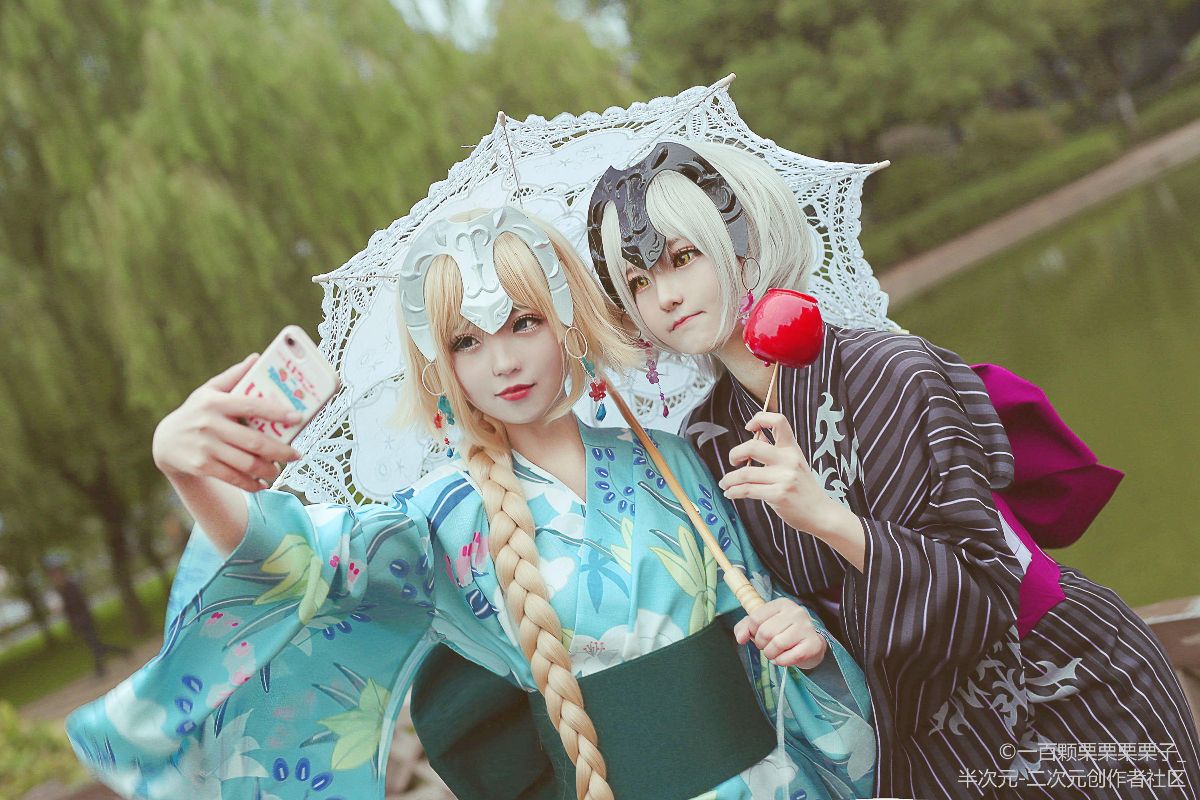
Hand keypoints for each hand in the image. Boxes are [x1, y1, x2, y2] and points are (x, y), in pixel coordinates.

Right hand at [152, 354, 302, 492]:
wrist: (165, 441)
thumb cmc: (197, 412)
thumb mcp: (210, 390)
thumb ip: (234, 376)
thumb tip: (256, 357)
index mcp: (216, 402)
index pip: (252, 406)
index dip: (277, 412)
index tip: (298, 417)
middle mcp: (210, 424)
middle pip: (254, 441)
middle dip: (280, 450)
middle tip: (296, 455)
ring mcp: (205, 446)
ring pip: (246, 463)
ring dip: (268, 469)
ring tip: (278, 469)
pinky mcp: (201, 466)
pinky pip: (233, 477)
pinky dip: (251, 483)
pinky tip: (262, 484)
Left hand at [717, 411, 839, 534]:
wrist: (821, 513)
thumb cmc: (804, 489)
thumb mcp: (795, 464)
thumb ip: (776, 452)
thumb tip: (754, 436)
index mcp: (792, 449)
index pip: (779, 421)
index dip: (760, 418)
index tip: (749, 427)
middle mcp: (789, 460)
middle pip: (752, 447)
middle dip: (734, 453)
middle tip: (732, 461)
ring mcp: (784, 478)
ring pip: (745, 473)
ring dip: (728, 479)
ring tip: (725, 483)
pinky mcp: (778, 495)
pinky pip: (747, 490)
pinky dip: (733, 492)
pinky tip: (730, 493)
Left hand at [733, 597, 826, 668]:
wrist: (809, 644)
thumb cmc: (782, 633)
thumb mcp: (762, 624)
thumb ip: (745, 627)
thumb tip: (740, 638)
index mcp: (782, 604)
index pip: (755, 619)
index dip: (752, 632)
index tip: (758, 635)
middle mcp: (796, 612)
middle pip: (765, 632)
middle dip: (761, 645)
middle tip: (767, 646)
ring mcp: (806, 627)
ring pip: (777, 645)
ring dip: (770, 654)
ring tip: (774, 653)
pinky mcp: (813, 644)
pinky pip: (789, 657)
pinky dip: (781, 661)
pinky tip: (783, 658)